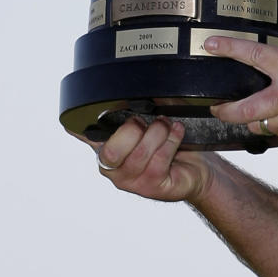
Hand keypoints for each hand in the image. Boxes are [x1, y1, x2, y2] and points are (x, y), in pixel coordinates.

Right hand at [92, 116, 213, 202]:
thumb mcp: (151, 121)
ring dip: (158, 132)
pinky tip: (177, 134)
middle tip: (146, 122)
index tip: (88, 116)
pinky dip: (172, 141)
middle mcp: (113, 168)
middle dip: (133, 129)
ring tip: (168, 126)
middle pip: (110, 151)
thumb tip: (128, 90)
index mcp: (106, 146)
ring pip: (140, 153)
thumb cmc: (170, 145)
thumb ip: (134, 107)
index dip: (80, 128)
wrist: (197, 170)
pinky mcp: (153, 187)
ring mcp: (132, 181)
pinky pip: (160, 160)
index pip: (85, 137)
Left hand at [206, 7, 277, 145]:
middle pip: (242, 111)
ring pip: (260, 126)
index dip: (228, 48)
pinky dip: (275, 127)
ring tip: (248, 115)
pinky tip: (277, 120)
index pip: (252, 55)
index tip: (210, 45)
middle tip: (215, 107)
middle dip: (224, 111)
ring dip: (252, 121)